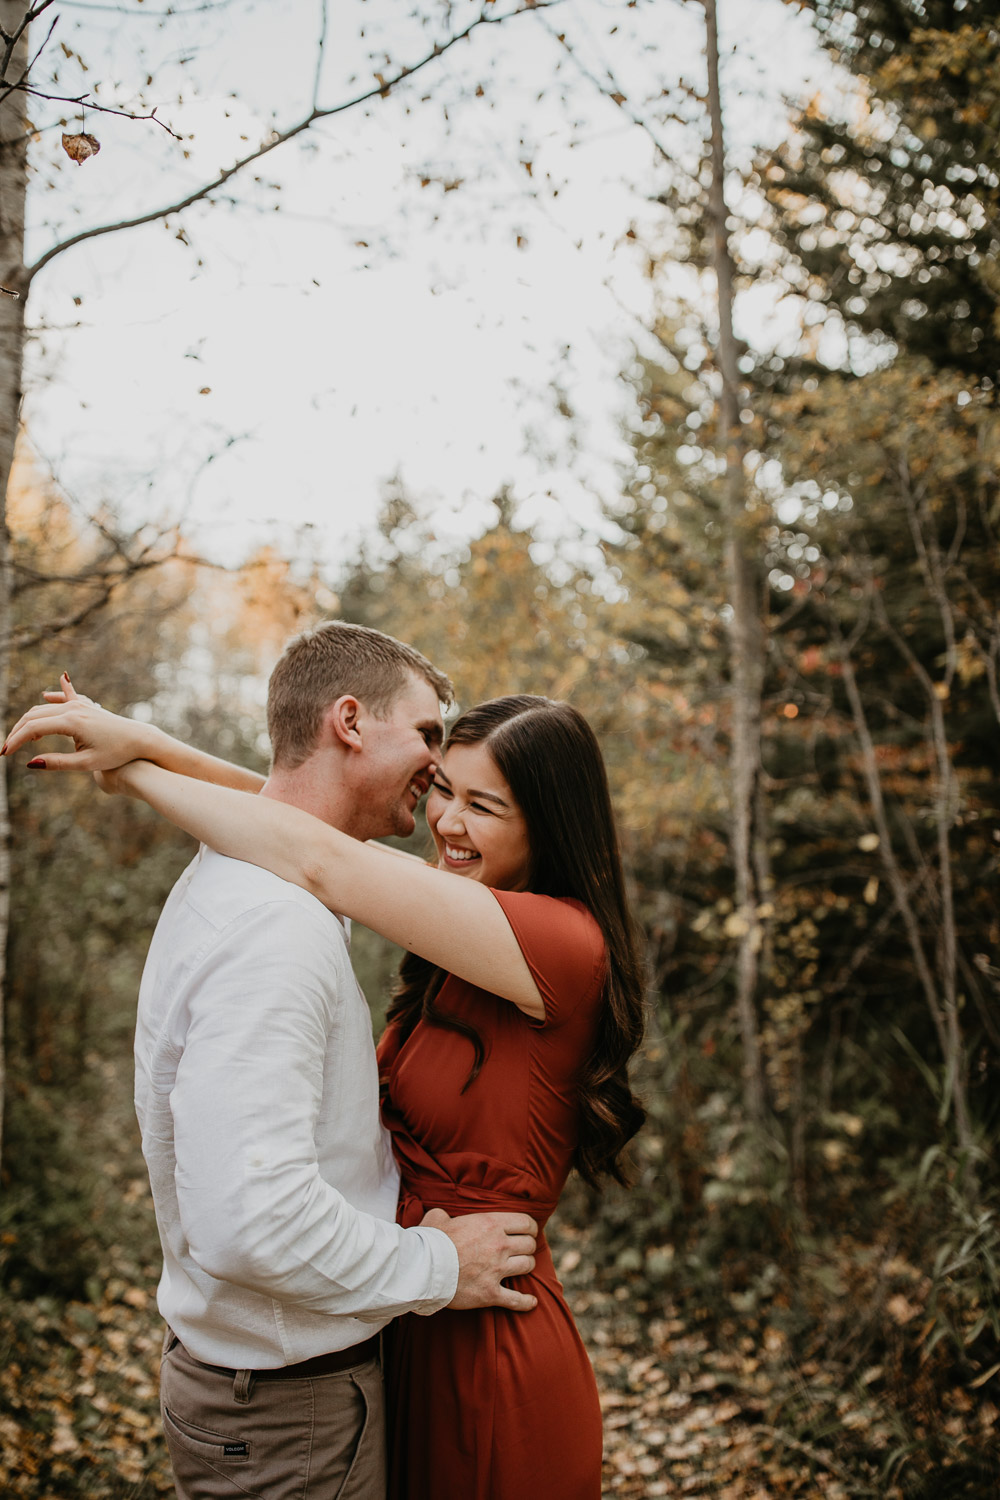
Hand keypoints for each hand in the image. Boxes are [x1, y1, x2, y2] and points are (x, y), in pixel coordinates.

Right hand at [2, 673, 151, 772]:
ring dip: (30, 721)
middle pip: (34, 716)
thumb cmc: (116, 754)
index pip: (33, 729)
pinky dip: (54, 697)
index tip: (3, 754)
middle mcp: (73, 709)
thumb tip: (30, 763)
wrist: (140, 739)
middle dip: (17, 732)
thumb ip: (57, 763)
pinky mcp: (86, 706)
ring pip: (45, 709)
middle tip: (5, 748)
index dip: (15, 741)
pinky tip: (48, 694)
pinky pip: (65, 698)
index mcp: (71, 722)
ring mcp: (79, 705)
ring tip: (19, 738)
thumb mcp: (86, 763)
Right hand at [421, 1208, 537, 1312]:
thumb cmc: (430, 1242)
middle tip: (522, 1249)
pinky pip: (516, 1299)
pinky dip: (525, 1302)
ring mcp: (497, 1270)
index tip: (528, 1231)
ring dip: (526, 1266)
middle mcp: (499, 1245)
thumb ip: (444, 1215)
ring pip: (527, 1266)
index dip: (530, 1227)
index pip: (526, 1222)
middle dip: (528, 1246)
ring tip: (522, 1267)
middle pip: (529, 1244)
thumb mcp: (437, 1218)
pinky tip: (531, 1302)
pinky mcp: (490, 1293)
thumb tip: (441, 1216)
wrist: (424, 1269)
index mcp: (491, 1224)